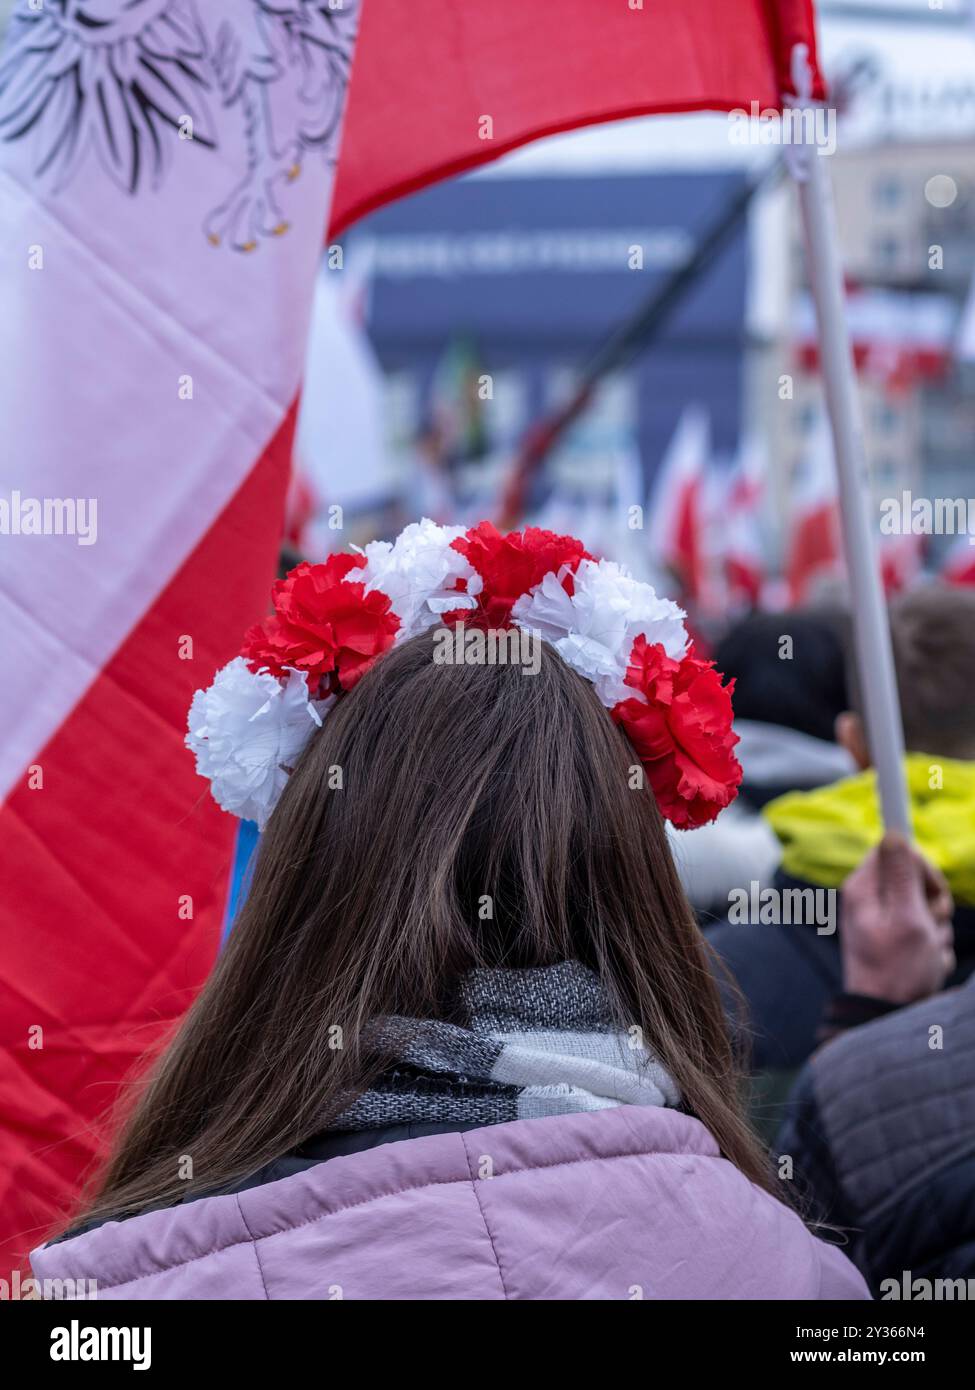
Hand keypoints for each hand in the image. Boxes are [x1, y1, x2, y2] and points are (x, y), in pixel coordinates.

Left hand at [841, 831, 954, 1004]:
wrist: (886, 1016)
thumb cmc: (896, 971)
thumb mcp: (907, 919)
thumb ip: (902, 875)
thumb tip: (893, 833)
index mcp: (864, 888)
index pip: (896, 849)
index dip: (920, 866)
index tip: (927, 891)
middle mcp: (870, 899)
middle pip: (916, 877)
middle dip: (932, 902)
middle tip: (927, 927)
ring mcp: (883, 919)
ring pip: (926, 905)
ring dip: (935, 928)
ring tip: (922, 950)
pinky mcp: (896, 937)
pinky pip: (926, 929)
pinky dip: (931, 945)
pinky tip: (923, 962)